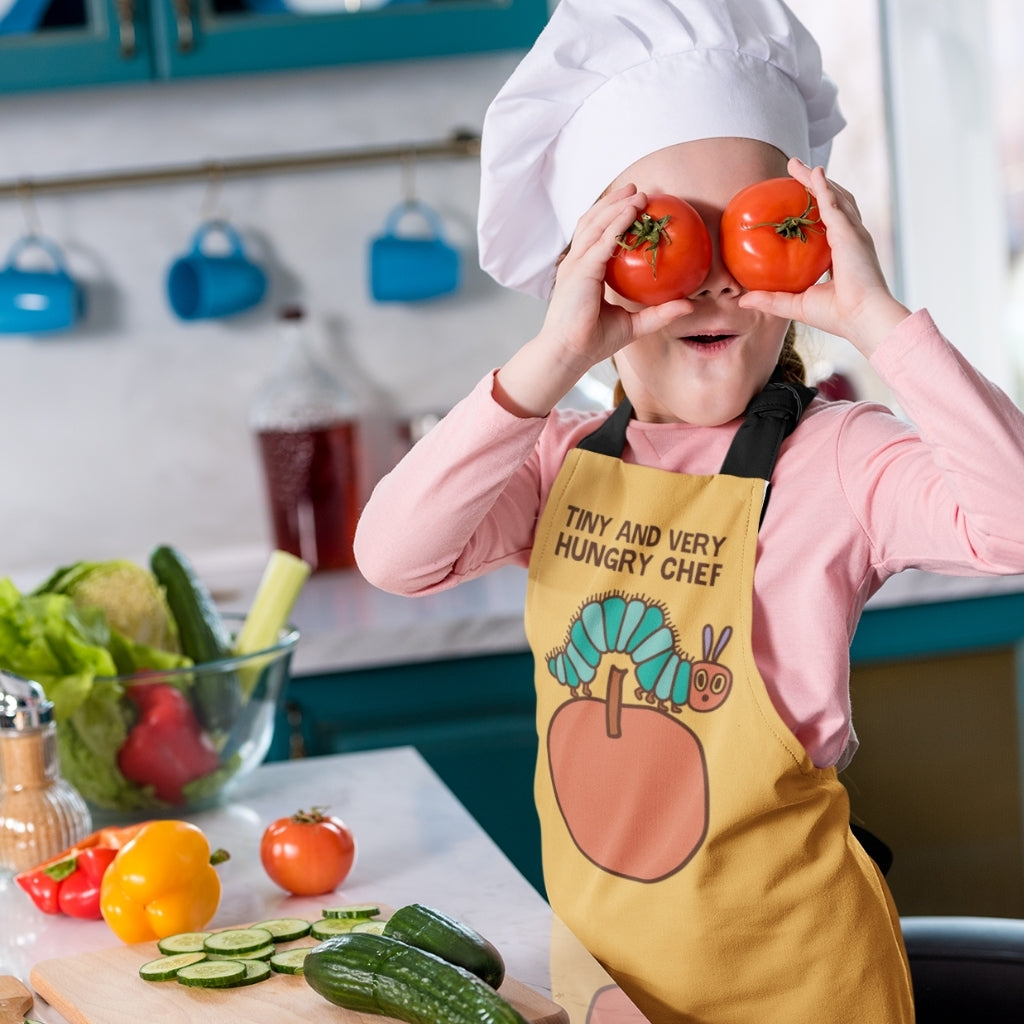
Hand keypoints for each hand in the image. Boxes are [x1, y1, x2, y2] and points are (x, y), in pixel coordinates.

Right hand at [495, 185, 692, 416]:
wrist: (570, 353)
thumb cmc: (594, 341)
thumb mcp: (634, 325)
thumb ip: (659, 313)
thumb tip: (689, 305)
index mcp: (583, 273)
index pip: (596, 237)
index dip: (612, 219)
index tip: (634, 207)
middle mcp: (576, 264)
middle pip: (593, 222)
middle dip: (613, 202)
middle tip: (637, 190)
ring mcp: (576, 265)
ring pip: (596, 224)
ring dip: (616, 205)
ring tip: (637, 193)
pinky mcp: (581, 271)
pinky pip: (602, 240)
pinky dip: (617, 222)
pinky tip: (632, 211)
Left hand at [738, 159, 909, 356]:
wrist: (862, 318)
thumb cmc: (836, 316)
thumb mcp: (795, 305)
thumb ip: (770, 299)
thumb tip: (742, 300)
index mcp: (842, 254)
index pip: (828, 225)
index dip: (816, 210)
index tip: (798, 200)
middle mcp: (850, 239)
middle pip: (833, 202)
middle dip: (816, 184)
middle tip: (795, 170)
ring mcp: (852, 233)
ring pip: (834, 196)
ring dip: (816, 179)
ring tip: (799, 166)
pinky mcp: (849, 233)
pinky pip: (833, 203)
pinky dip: (823, 186)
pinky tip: (813, 173)